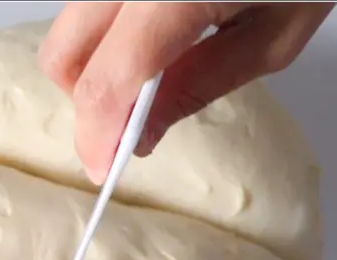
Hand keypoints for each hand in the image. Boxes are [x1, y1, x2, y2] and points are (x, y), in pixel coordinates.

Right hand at [38, 2, 335, 182]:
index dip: (97, 135)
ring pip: (70, 25)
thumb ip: (198, 86)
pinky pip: (90, 6)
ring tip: (147, 76)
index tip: (104, 167)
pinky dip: (106, 34)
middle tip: (128, 121)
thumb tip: (139, 135)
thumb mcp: (273, 36)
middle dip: (86, 100)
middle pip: (64, 52)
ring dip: (94, 63)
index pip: (107, 79)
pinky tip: (148, 40)